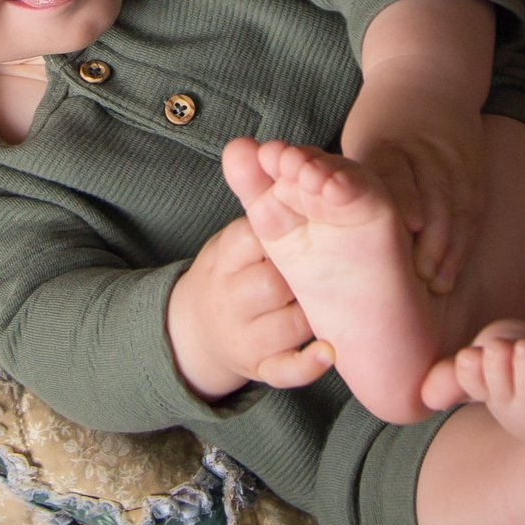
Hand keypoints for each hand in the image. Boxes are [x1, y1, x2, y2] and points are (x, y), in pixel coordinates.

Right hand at [166, 217, 334, 400]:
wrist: (195, 332)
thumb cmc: (230, 274)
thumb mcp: (230, 242)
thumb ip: (253, 207)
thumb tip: (252, 153)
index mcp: (223, 262)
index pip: (251, 238)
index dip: (280, 232)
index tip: (302, 224)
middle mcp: (229, 301)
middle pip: (272, 284)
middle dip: (299, 276)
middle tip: (318, 267)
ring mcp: (245, 338)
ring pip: (288, 325)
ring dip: (312, 313)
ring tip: (326, 300)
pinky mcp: (260, 367)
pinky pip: (285, 371)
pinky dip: (308, 365)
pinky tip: (329, 352)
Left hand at [348, 0, 497, 294]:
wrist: (427, 80)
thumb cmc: (381, 123)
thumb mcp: (358, 141)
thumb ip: (335, 178)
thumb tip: (300, 209)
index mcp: (389, 142)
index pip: (396, 174)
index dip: (404, 201)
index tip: (403, 233)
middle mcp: (425, 150)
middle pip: (433, 195)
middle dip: (429, 239)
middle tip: (417, 282)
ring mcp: (455, 161)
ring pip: (457, 207)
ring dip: (448, 248)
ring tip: (435, 286)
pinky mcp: (474, 171)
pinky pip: (472, 212)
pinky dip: (463, 243)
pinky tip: (450, 273)